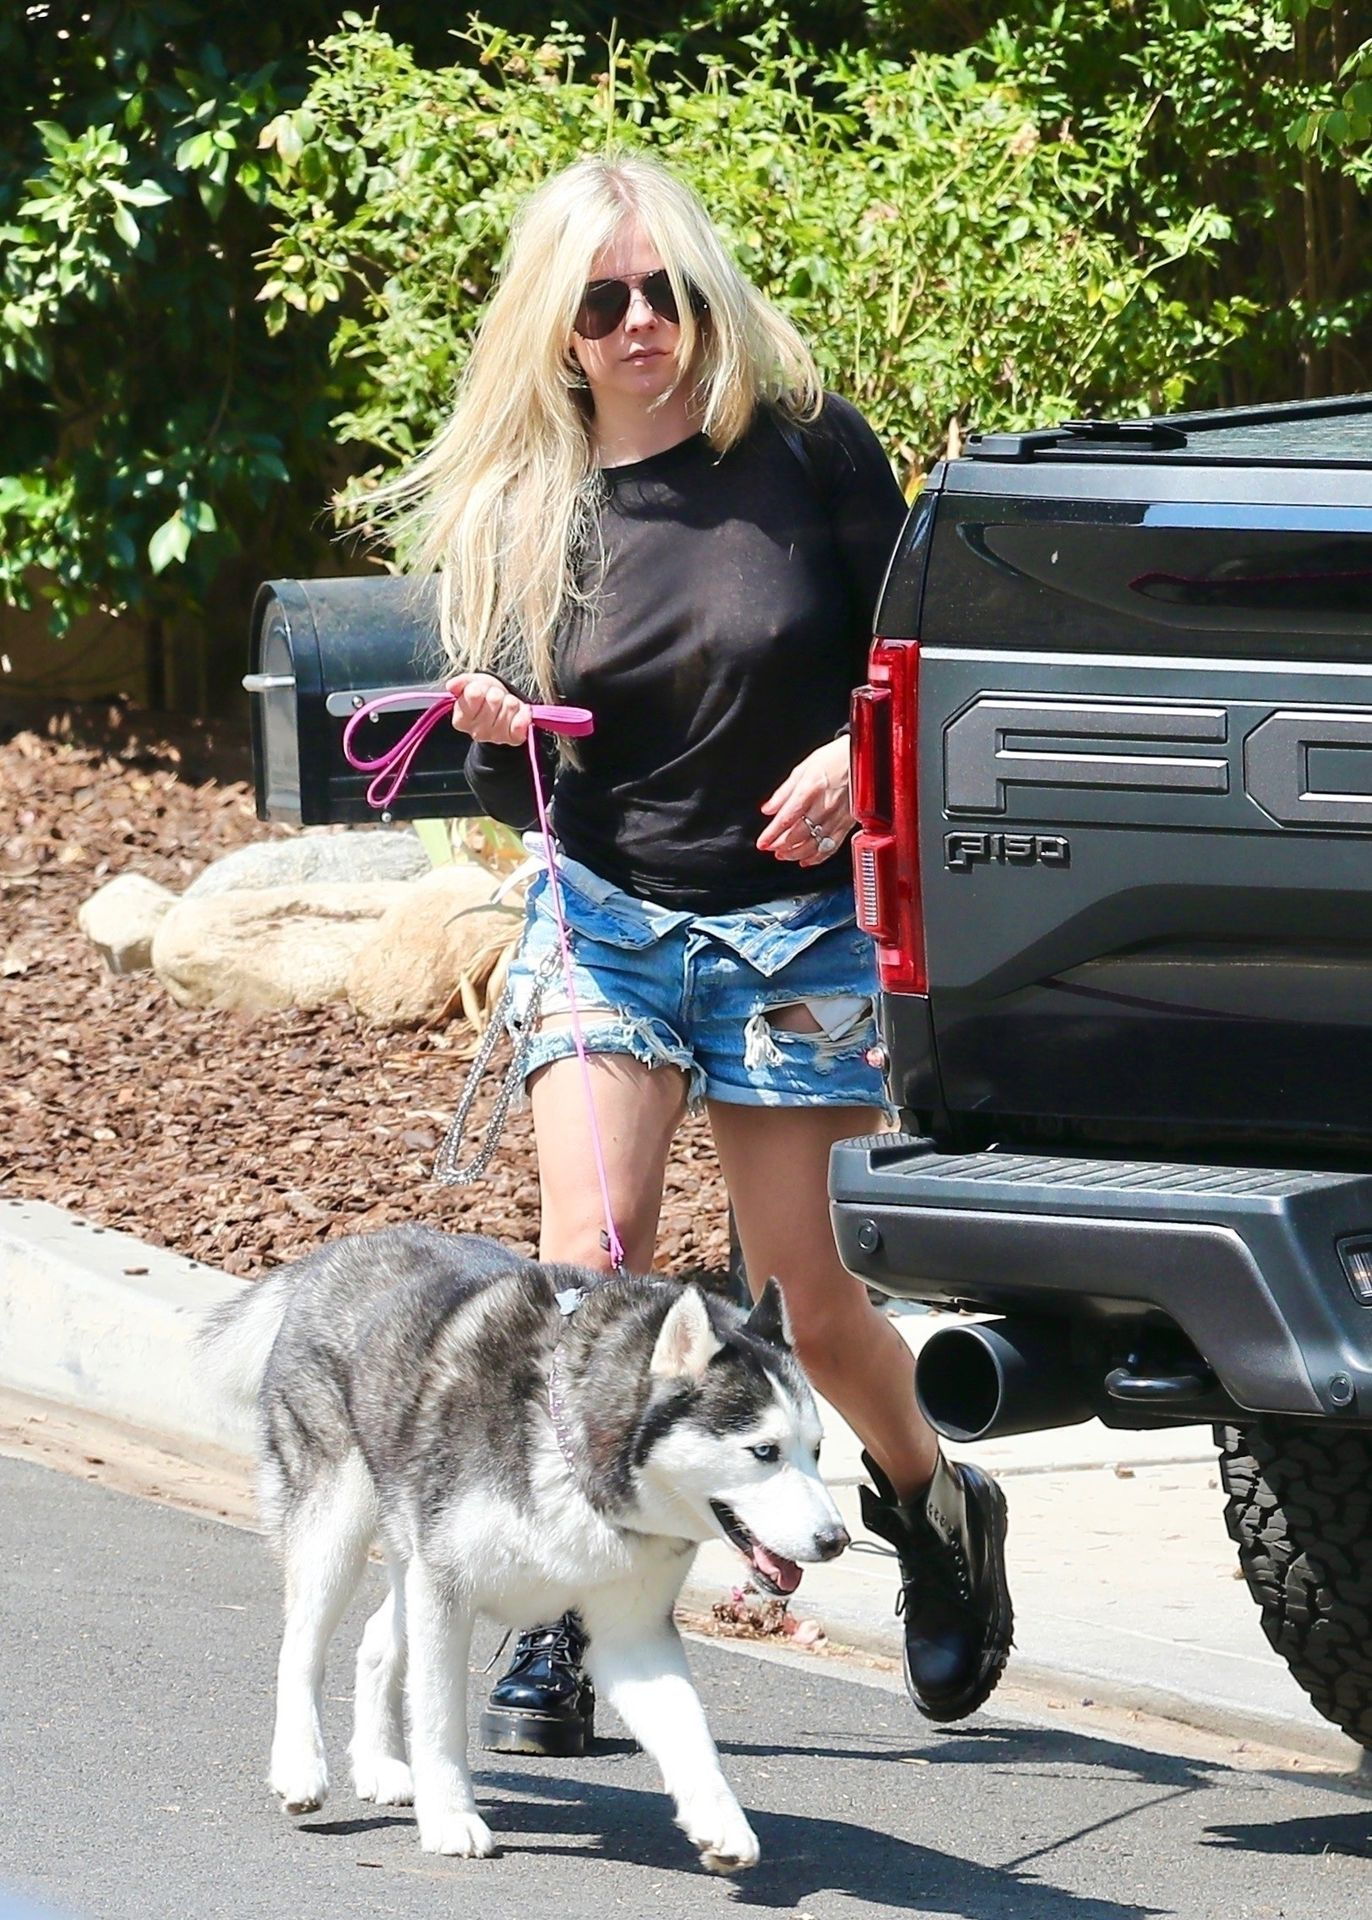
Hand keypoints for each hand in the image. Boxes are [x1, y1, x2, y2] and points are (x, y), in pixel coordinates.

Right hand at [445, 672, 531, 747]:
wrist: (502, 710)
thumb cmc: (484, 696)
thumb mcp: (471, 685)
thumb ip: (461, 683)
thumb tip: (451, 685)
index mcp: (461, 720)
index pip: (474, 694)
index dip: (479, 686)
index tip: (480, 689)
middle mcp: (477, 732)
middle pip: (494, 698)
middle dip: (496, 693)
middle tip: (494, 697)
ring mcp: (496, 737)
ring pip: (509, 706)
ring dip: (510, 701)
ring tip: (505, 704)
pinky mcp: (514, 738)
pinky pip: (521, 722)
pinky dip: (523, 713)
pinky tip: (519, 711)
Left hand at [756, 738, 852, 866]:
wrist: (866, 759)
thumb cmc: (835, 759)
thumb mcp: (804, 768)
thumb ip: (784, 792)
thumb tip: (768, 809)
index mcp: (810, 789)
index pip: (786, 819)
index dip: (772, 834)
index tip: (762, 843)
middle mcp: (824, 805)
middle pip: (798, 834)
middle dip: (781, 845)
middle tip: (771, 849)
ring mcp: (838, 817)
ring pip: (814, 844)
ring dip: (796, 853)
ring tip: (784, 855)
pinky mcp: (848, 824)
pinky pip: (832, 846)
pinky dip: (818, 857)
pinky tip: (807, 860)